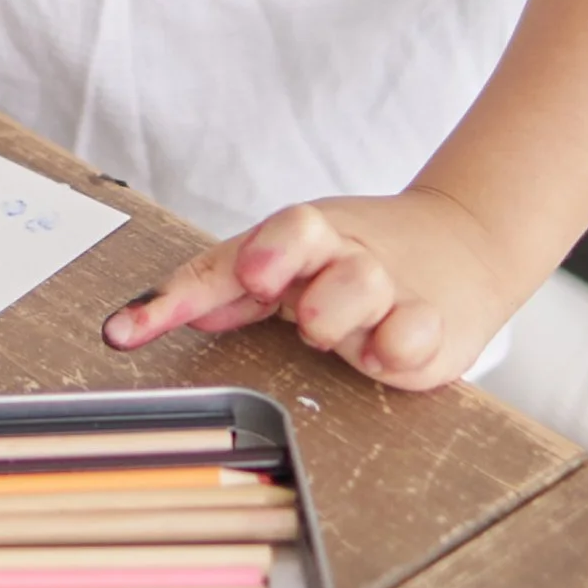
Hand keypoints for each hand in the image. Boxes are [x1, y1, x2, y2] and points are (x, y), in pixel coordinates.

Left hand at [101, 186, 519, 391]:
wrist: (463, 244)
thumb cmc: (356, 257)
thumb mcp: (282, 263)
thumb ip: (221, 289)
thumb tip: (146, 315)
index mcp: (298, 235)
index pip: (229, 253)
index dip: (174, 294)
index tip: (124, 331)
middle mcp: (341, 252)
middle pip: (303, 236)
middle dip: (277, 260)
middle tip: (262, 284)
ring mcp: (390, 286)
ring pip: (360, 285)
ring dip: (336, 310)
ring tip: (325, 332)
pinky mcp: (433, 323)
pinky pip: (412, 333)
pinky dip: (396, 344)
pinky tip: (385, 352)